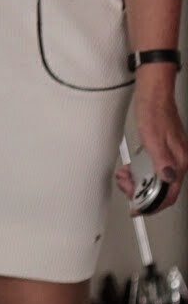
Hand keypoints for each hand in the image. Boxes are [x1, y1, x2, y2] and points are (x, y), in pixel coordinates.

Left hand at [117, 74, 187, 212]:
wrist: (153, 94)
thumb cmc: (153, 111)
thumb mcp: (153, 137)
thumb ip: (160, 160)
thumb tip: (166, 178)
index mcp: (178, 162)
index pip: (169, 194)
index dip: (152, 205)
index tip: (138, 209)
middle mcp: (177, 161)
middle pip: (161, 190)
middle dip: (141, 192)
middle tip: (126, 186)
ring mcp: (170, 157)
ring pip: (155, 180)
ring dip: (138, 182)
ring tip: (124, 176)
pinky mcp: (162, 152)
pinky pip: (152, 170)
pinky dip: (139, 173)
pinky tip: (130, 169)